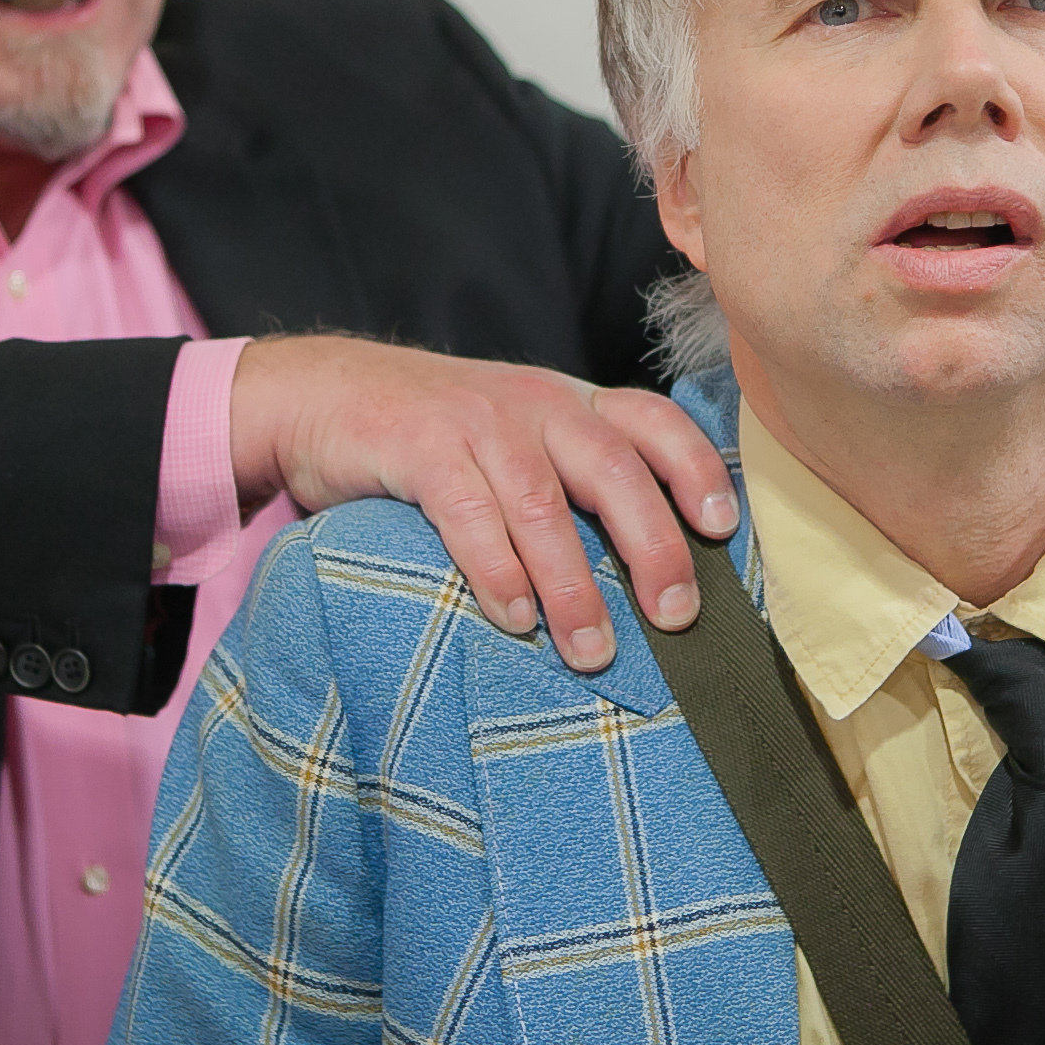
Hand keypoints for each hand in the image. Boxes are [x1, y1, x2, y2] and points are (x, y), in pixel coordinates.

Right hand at [228, 336, 740, 672]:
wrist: (324, 392)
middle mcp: (536, 404)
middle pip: (613, 468)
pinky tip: (512, 619)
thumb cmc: (438, 437)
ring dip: (573, 584)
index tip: (721, 530)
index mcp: (571, 402)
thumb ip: (572, 482)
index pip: (653, 422)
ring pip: (543, 504)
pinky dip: (496, 569)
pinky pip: (468, 512)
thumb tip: (648, 577)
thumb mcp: (517, 439)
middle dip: (652, 545)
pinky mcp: (419, 445)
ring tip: (592, 651)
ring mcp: (477, 421)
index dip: (694, 470)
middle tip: (676, 617)